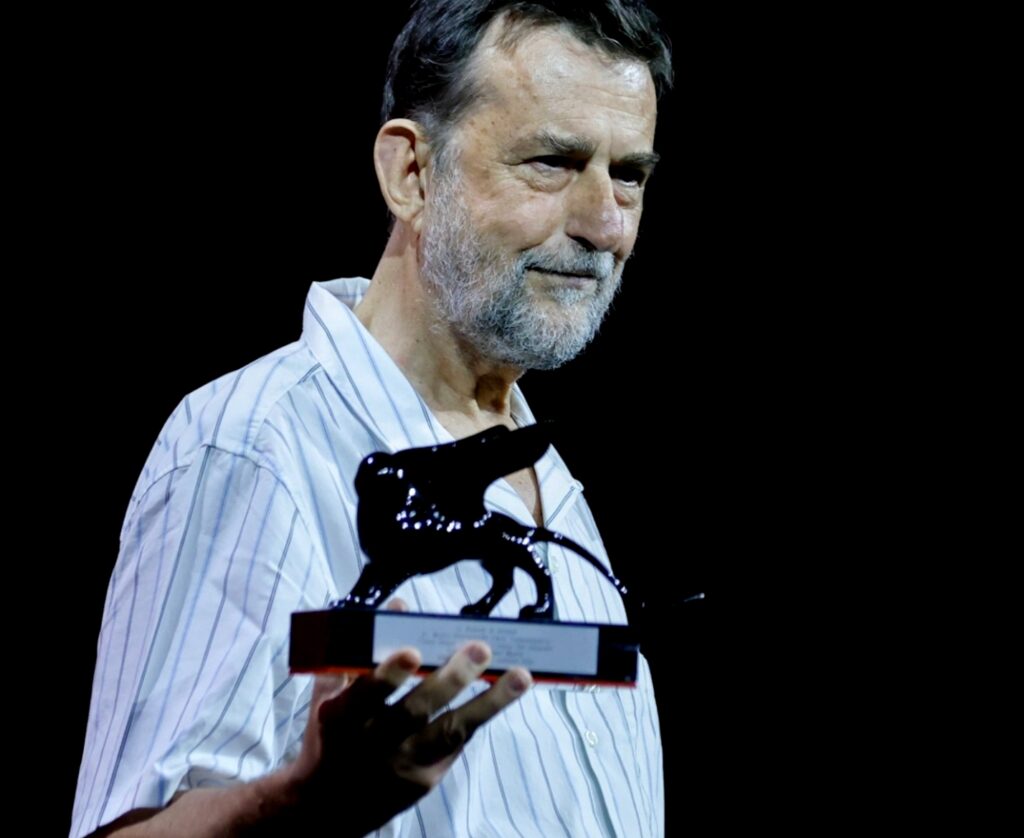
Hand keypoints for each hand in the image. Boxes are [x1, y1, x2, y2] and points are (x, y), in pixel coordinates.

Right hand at [281, 602, 531, 834]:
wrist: (327, 805)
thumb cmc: (333, 732)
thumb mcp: (331, 693)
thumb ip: (362, 649)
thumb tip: (400, 606)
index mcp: (341, 718)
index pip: (366, 695)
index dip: (388, 674)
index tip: (412, 651)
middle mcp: (373, 744)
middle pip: (416, 712)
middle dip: (451, 679)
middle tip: (481, 648)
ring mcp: (402, 765)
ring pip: (449, 732)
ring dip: (489, 702)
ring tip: (521, 676)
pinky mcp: (425, 780)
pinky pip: (456, 744)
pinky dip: (480, 715)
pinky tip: (505, 692)